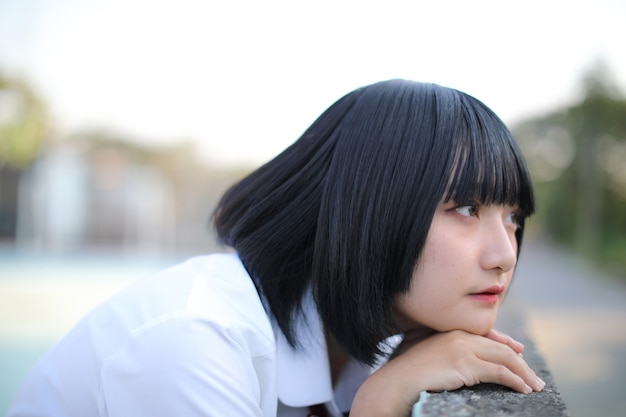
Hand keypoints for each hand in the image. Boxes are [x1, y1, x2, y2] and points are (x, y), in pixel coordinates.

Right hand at [350, 329, 544, 416]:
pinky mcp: (466, 364)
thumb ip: (440, 351)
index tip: (517, 350)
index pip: (485, 335)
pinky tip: (522, 389)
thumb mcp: (425, 354)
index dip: (504, 343)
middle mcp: (459, 335)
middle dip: (520, 362)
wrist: (396, 381)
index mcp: (449, 331)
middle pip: (499, 347)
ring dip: (523, 374)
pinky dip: (515, 380)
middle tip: (532, 377)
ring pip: (504, 358)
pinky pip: (499, 371)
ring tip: (533, 386)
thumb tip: (455, 363)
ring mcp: (463, 348)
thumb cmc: (405, 372)